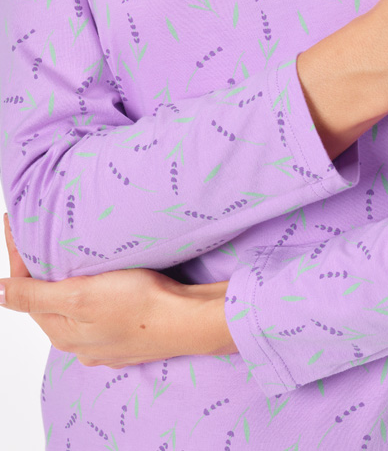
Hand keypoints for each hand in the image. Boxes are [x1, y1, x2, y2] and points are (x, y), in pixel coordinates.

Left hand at [1, 213, 237, 366]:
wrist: (189, 320)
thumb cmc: (140, 305)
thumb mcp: (79, 296)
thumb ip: (35, 294)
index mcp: (63, 332)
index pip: (26, 291)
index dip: (18, 258)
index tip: (15, 226)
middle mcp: (81, 343)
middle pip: (50, 301)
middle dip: (43, 272)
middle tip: (41, 238)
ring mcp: (107, 343)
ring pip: (77, 309)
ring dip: (71, 285)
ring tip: (73, 257)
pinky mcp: (130, 335)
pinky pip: (102, 314)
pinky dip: (96, 296)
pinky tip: (107, 284)